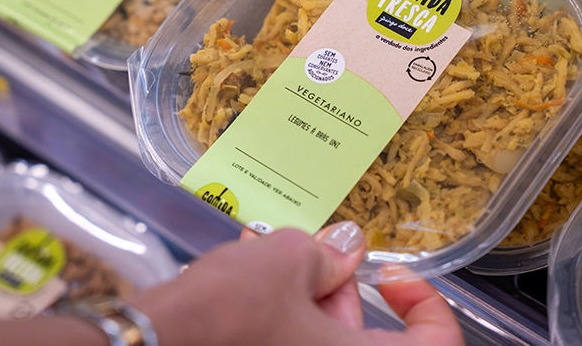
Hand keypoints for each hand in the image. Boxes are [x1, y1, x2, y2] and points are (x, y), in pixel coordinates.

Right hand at [128, 222, 463, 345]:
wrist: (152, 341)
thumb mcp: (287, 261)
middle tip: (317, 252)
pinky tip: (251, 272)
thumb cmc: (226, 315)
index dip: (429, 308)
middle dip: (342, 286)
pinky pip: (285, 342)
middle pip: (365, 336)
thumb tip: (346, 246)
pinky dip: (278, 313)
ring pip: (320, 338)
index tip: (399, 278)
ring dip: (303, 293)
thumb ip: (328, 252)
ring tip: (271, 251)